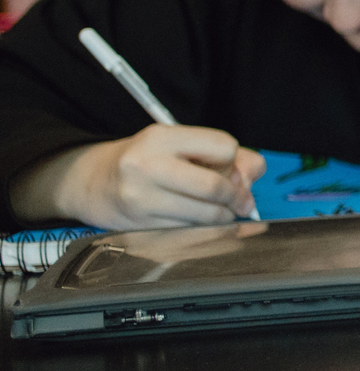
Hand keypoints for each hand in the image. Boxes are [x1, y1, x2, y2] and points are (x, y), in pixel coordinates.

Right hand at [59, 126, 264, 229]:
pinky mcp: (140, 226)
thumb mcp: (181, 144)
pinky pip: (190, 232)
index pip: (224, 146)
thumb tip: (254, 172)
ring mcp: (141, 199)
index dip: (231, 158)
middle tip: (244, 202)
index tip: (223, 165)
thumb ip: (228, 154)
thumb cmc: (148, 160)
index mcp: (161, 137)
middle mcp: (147, 166)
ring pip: (206, 215)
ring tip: (223, 212)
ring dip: (224, 216)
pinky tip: (199, 221)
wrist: (95, 183)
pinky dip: (205, 230)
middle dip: (238, 197)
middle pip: (216, 186)